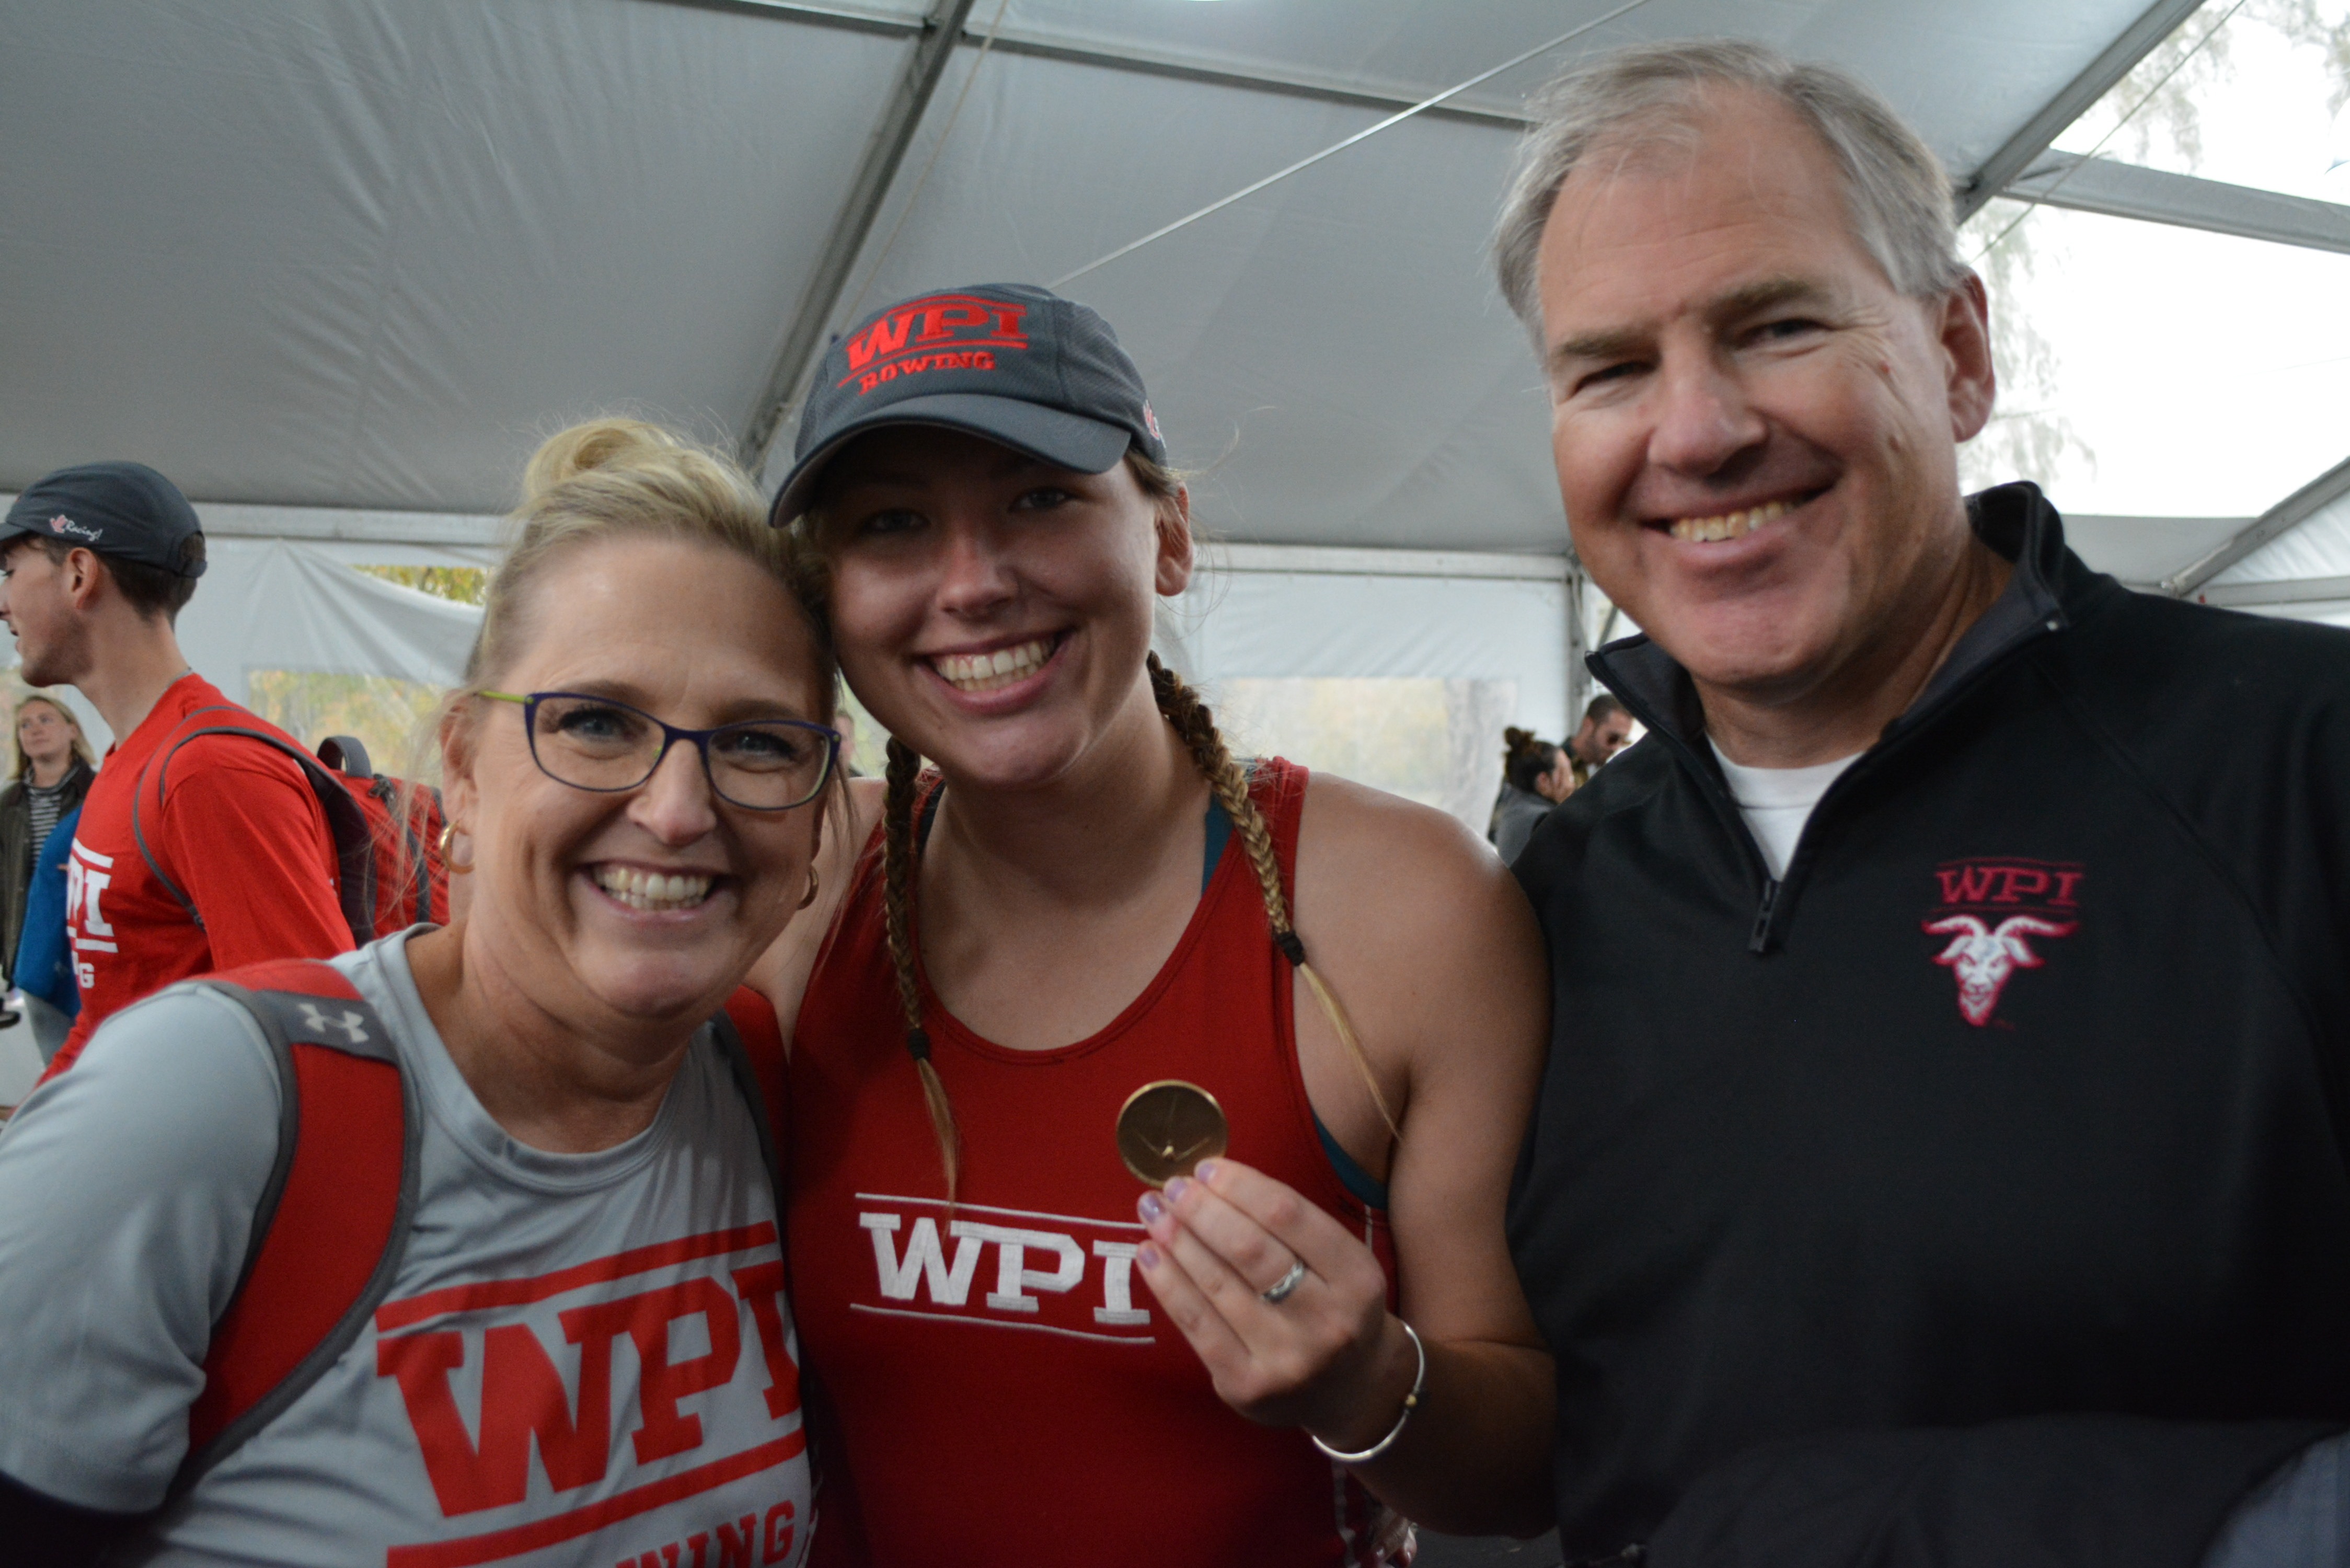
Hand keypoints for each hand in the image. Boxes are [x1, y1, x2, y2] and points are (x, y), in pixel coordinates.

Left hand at [1135, 1158, 1415, 1447]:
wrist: (1353, 1390)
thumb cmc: (1334, 1306)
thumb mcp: (1338, 1262)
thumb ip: (1289, 1227)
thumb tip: (1210, 1182)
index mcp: (1357, 1279)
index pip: (1288, 1215)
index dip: (1240, 1186)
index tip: (1207, 1168)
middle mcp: (1327, 1322)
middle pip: (1249, 1250)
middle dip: (1202, 1210)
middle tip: (1173, 1186)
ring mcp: (1286, 1360)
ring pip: (1217, 1285)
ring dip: (1177, 1239)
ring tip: (1153, 1211)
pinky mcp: (1246, 1387)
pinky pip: (1197, 1325)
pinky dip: (1167, 1283)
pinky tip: (1148, 1255)